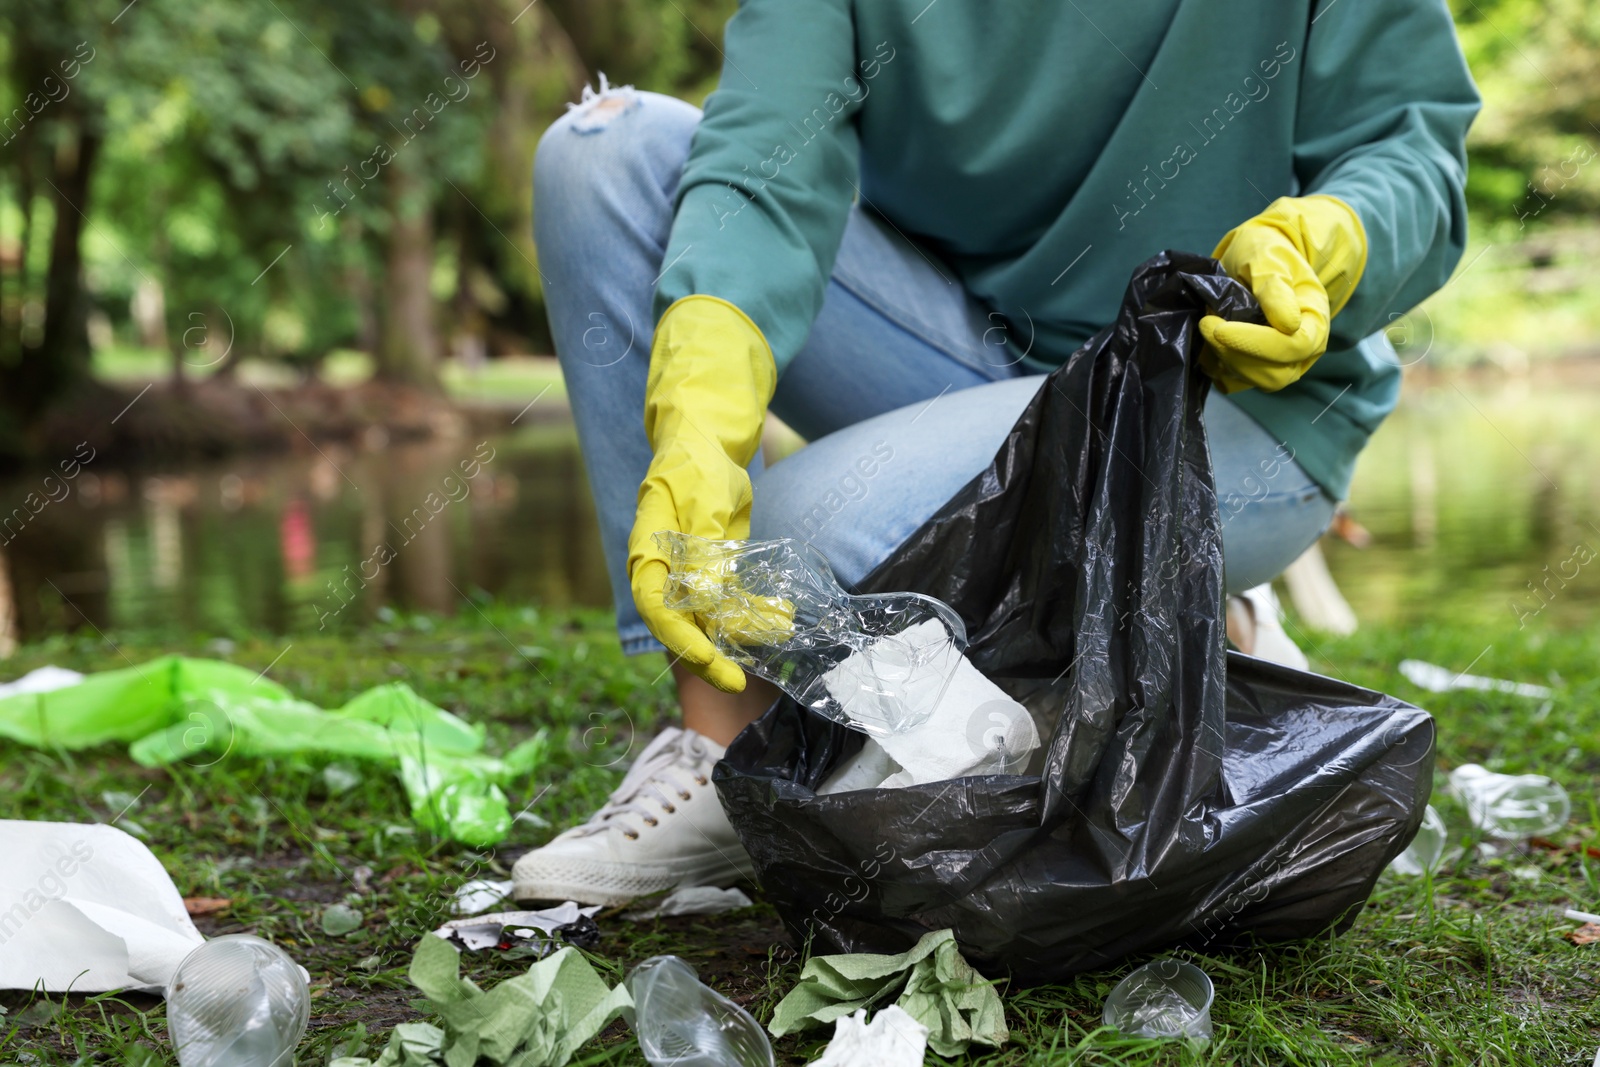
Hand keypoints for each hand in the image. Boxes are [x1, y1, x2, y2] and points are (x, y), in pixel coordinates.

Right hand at [627, 296, 776, 691]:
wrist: (704, 444)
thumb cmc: (696, 465)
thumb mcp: (704, 504)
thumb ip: (704, 552)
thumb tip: (704, 601)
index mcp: (647, 552)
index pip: (656, 607)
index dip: (680, 639)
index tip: (709, 661)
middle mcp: (661, 572)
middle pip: (679, 626)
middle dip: (710, 656)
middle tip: (740, 682)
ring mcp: (686, 575)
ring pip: (708, 620)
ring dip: (740, 634)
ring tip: (778, 632)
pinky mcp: (710, 572)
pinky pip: (728, 603)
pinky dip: (752, 615)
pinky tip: (780, 618)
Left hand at [1199, 195, 1366, 392]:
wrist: (1259, 260)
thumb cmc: (1268, 253)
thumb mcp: (1269, 258)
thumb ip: (1275, 288)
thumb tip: (1287, 324)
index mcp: (1315, 320)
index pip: (1294, 346)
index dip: (1256, 343)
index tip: (1219, 328)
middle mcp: (1305, 350)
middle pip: (1277, 374)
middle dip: (1236, 354)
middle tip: (1206, 324)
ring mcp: (1282, 363)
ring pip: (1256, 381)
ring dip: (1225, 360)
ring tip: (1208, 326)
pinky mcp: (1257, 369)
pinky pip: (1237, 382)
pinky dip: (1218, 367)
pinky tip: (1207, 343)